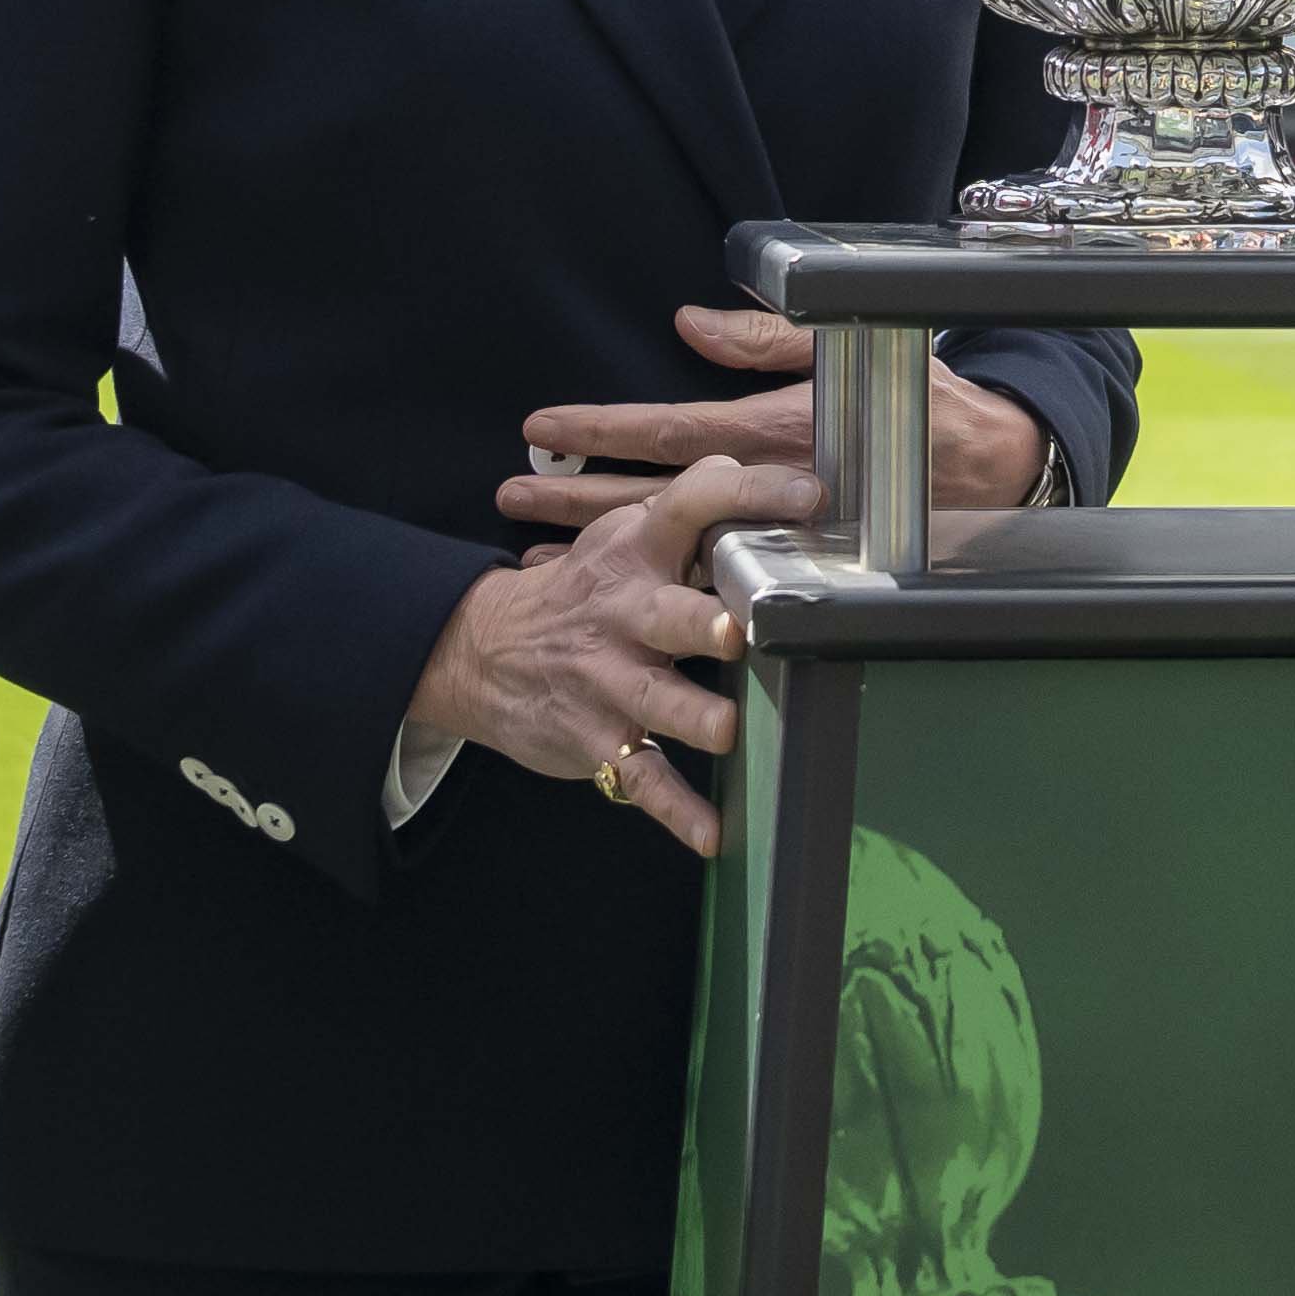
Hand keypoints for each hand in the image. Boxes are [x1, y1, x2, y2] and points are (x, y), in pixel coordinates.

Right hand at [411, 447, 809, 854]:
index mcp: (635, 553)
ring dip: (693, 716)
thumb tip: (743, 461)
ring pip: (656, 702)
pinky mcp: (600, 738)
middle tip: (732, 633)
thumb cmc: (581, 591)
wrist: (485, 652)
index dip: (747, 493)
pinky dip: (676, 810)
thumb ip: (685, 506)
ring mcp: (609, 681)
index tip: (809, 495)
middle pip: (664, 615)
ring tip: (726, 731)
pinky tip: (711, 834)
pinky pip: (642, 777)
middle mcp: (622, 614)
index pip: (690, 505)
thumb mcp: (620, 536)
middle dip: (698, 625)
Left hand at [506, 306, 1045, 536]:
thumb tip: (687, 324)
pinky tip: (610, 584)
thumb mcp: (842, 349)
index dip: (601, 430)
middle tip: (509, 497)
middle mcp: (763, 487)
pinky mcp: (793, 560)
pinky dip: (653, 578)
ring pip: (672, 544)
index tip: (540, 428)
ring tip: (532, 550)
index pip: (667, 429)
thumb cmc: (918, 399)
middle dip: (573, 498)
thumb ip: (761, 337)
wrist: (992, 468)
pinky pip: (706, 573)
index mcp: (770, 429)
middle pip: (650, 499)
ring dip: (599, 547)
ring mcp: (776, 532)